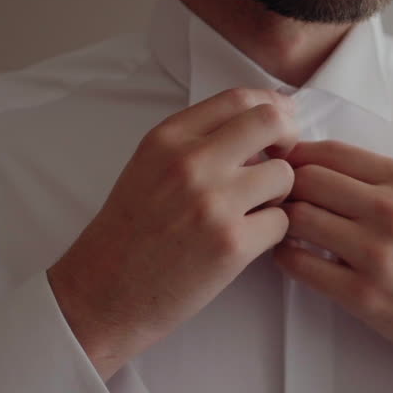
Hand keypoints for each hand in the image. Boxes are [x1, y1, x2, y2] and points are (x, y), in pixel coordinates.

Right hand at [49, 88, 298, 378]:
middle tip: (281, 161)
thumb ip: (195, 144)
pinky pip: (282, 221)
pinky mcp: (232, 243)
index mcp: (167, 139)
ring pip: (284, 175)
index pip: (239, 98)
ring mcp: (213, 202)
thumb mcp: (148, 168)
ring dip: (279, 194)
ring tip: (254, 211)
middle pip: (271, 122)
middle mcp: (190, 163)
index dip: (270, 108)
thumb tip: (256, 127)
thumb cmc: (128, 235)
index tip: (278, 125)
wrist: (104, 294)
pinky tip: (246, 241)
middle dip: (288, 139)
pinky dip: (272, 231)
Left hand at [274, 140, 392, 392]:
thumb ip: (379, 180)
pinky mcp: (364, 296)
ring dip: (282, 221)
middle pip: (306, 180)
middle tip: (280, 199)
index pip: (330, 152)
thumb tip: (317, 163)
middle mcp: (392, 212)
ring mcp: (377, 255)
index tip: (287, 167)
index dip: (298, 156)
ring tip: (285, 228)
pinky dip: (285, 256)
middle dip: (286, 187)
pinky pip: (299, 265)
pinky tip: (294, 255)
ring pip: (298, 218)